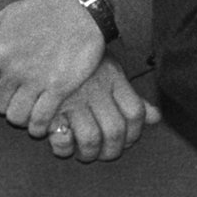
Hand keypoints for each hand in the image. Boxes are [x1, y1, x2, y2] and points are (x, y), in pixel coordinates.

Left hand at [0, 0, 105, 137]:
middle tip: (21, 103)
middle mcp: (14, 70)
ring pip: (17, 114)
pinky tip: (43, 125)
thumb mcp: (7, 16)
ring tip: (30, 116)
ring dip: (22, 119)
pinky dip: (39, 126)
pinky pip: (41, 117)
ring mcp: (37, 80)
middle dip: (8, 106)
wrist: (83, 8)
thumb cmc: (45, 8)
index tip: (10, 89)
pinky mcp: (60, 87)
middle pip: (0, 104)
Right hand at [44, 61, 159, 163]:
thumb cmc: (79, 61)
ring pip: (91, 139)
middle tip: (105, 154)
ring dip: (90, 153)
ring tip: (85, 154)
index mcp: (113, 79)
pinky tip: (63, 144)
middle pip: (116, 131)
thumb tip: (156, 117)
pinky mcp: (47, 108)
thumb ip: (132, 96)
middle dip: (113, 151)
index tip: (127, 140)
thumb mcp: (109, 70)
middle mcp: (96, 90)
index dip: (135, 133)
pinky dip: (63, 148)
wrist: (41, 43)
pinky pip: (61, 138)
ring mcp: (72, 100)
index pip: (136, 113)